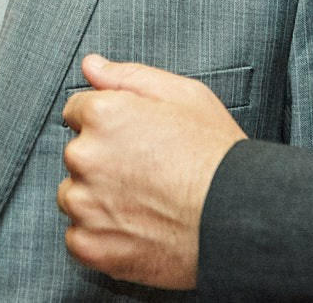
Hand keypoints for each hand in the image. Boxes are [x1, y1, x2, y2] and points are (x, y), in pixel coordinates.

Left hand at [58, 53, 245, 289]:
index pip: (76, 111)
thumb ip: (128, 77)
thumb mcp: (184, 95)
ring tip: (144, 202)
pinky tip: (135, 229)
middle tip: (146, 171)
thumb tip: (92, 66)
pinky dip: (100, 236)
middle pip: (76, 155)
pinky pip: (78, 236)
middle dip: (102, 160)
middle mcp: (86, 157)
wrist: (238, 220)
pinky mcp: (91, 246)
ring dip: (98, 199)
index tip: (129, 139)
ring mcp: (86, 205)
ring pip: (75, 196)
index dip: (106, 123)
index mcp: (103, 116)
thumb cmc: (216, 158)